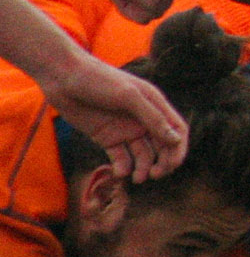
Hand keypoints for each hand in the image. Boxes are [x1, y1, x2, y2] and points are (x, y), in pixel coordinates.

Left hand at [40, 51, 186, 180]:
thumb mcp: (129, 96)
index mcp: (155, 105)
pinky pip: (121, 157)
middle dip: (162, 163)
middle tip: (154, 175)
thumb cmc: (99, 80)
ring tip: (136, 179)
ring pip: (143, 155)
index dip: (178, 149)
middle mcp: (143, 119)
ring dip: (143, 168)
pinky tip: (119, 172)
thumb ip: (153, 118)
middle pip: (162, 146)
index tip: (171, 165)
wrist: (65, 78)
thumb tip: (176, 140)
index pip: (176, 131)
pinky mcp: (107, 138)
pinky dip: (123, 167)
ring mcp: (125, 129)